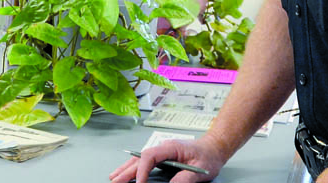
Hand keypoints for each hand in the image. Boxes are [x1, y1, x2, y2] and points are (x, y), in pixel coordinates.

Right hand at [108, 139, 222, 182]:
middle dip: (126, 171)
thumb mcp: (199, 170)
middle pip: (140, 158)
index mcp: (171, 147)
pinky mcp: (161, 158)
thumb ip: (184, 178)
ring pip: (138, 160)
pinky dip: (132, 168)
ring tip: (113, 178)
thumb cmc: (207, 156)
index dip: (142, 170)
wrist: (213, 148)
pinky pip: (143, 163)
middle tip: (115, 182)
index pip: (150, 156)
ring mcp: (161, 153)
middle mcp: (162, 148)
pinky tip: (124, 173)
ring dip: (125, 169)